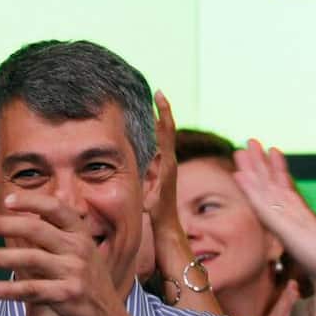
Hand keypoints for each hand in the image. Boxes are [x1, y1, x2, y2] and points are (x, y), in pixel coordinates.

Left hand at [0, 195, 133, 315]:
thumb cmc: (87, 279)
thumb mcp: (82, 250)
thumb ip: (59, 231)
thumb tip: (31, 209)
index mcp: (80, 233)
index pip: (55, 208)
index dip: (31, 202)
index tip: (6, 201)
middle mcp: (79, 249)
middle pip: (36, 230)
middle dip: (3, 226)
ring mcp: (74, 272)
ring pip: (30, 260)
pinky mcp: (68, 295)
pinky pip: (32, 290)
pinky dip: (8, 289)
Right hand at [147, 90, 179, 235]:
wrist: (167, 222)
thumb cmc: (157, 212)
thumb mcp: (151, 199)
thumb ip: (148, 188)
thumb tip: (144, 178)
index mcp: (168, 163)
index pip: (166, 132)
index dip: (163, 112)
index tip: (159, 95)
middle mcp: (170, 160)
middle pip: (168, 128)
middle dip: (164, 110)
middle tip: (158, 92)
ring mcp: (169, 163)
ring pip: (165, 135)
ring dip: (161, 118)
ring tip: (154, 102)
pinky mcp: (165, 167)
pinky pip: (161, 143)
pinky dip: (156, 131)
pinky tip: (150, 125)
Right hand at [233, 141, 315, 315]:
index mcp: (304, 223)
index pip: (287, 192)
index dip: (279, 172)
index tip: (273, 151)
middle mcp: (290, 222)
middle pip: (270, 188)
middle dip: (259, 166)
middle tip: (248, 143)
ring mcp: (283, 224)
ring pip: (262, 192)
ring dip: (251, 171)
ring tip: (240, 150)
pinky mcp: (281, 228)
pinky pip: (262, 204)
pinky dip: (250, 189)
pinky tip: (240, 174)